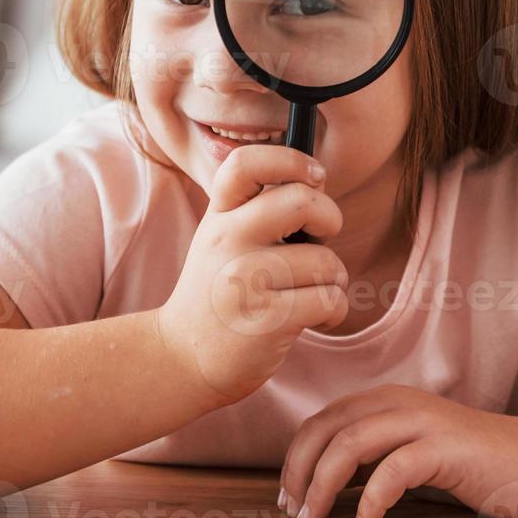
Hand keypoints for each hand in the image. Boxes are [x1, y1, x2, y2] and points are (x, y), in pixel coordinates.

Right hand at [157, 144, 348, 405]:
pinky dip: (332, 310)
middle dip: (330, 219)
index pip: (246, 164)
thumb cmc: (221, 293)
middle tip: (322, 239)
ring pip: (326, 261)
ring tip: (309, 291)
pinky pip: (329, 300)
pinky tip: (311, 317)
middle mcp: (228, 241)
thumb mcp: (223, 240)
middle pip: (302, 201)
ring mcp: (245, 280)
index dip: (291, 160)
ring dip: (333, 279)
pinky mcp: (266, 319)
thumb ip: (257, 210)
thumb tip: (317, 184)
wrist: (184, 357)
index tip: (314, 177)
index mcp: (220, 215)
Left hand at [278, 384, 517, 517]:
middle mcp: (399, 402)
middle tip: (294, 511)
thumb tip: (324, 484)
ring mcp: (423, 422)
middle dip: (300, 470)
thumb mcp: (409, 452)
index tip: (287, 495)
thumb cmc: (469, 465)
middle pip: (327, 428)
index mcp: (386, 399)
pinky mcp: (445, 449)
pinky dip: (370, 501)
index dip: (296, 457)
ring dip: (323, 484)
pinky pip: (392, 471)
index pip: (321, 420)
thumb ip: (371, 458)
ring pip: (351, 444)